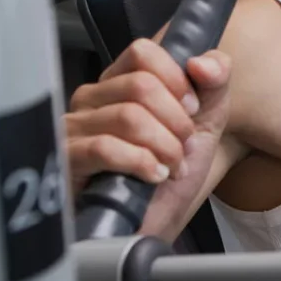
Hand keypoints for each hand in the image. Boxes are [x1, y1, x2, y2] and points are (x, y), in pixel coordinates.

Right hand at [64, 39, 231, 238]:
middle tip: (182, 148)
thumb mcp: (206, 122)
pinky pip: (105, 147)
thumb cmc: (171, 174)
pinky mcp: (66, 160)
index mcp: (121, 82)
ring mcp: (74, 127)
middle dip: (177, 122)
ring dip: (164, 147)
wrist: (154, 227)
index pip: (143, 52)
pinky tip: (152, 176)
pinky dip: (141, 163)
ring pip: (128, 116)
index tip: (191, 109)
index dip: (177, 80)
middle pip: (141, 85)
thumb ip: (215, 83)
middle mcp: (92, 98)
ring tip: (169, 167)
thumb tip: (202, 62)